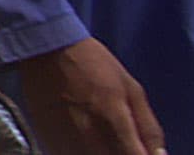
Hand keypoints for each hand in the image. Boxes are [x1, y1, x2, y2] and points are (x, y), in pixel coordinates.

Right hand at [19, 38, 165, 154]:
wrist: (46, 49)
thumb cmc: (94, 65)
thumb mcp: (132, 89)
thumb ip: (148, 127)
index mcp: (115, 121)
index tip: (142, 152)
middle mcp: (90, 136)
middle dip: (123, 154)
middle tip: (124, 143)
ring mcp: (66, 141)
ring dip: (102, 153)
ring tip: (104, 139)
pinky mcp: (48, 141)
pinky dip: (80, 152)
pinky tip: (84, 140)